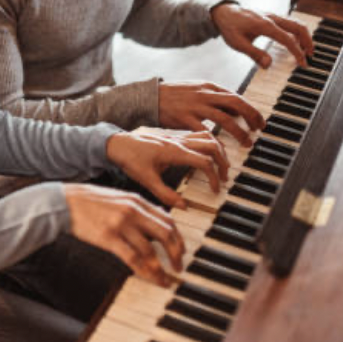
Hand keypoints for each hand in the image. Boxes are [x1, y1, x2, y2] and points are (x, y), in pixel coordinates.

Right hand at [65, 184, 183, 285]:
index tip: (181, 250)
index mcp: (137, 200)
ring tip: (165, 278)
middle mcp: (132, 211)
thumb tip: (156, 224)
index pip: (167, 220)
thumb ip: (137, 209)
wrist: (64, 202)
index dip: (178, 238)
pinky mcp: (108, 238)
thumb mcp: (118, 198)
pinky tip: (151, 278)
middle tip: (179, 267)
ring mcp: (121, 224)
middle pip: (165, 234)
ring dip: (161, 268)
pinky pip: (133, 258)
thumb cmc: (89, 201)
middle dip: (176, 253)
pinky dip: (146, 271)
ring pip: (150, 250)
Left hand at [106, 130, 228, 207]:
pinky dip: (210, 143)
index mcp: (175, 152)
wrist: (118, 144)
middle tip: (224, 178)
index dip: (214, 177)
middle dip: (223, 162)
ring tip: (221, 166)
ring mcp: (178, 137)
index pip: (205, 162)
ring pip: (209, 137)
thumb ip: (166, 194)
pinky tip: (208, 155)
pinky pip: (199, 135)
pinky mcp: (175, 137)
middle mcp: (179, 142)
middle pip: (213, 146)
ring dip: (219, 151)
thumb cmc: (130, 160)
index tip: (215, 190)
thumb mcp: (146, 180)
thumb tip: (184, 206)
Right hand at [159, 81, 263, 146]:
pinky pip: (205, 130)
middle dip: (251, 117)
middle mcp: (205, 95)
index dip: (251, 110)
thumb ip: (214, 98)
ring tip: (246, 143)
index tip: (259, 121)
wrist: (149, 97)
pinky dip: (216, 140)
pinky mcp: (185, 119)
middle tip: (258, 130)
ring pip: (225, 119)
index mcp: (208, 87)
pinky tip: (222, 148)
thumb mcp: (196, 89)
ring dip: (239, 132)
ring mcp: (195, 107)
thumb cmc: (173, 95)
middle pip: (236, 104)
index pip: (236, 97)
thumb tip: (234, 110)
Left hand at [211, 3, 313, 68]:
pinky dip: (297, 31)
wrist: (223, 12)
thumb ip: (254, 54)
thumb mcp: (238, 43)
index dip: (297, 52)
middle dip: (308, 41)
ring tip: (306, 49)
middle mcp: (272, 18)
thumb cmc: (229, 27)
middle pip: (298, 27)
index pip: (288, 39)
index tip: (303, 63)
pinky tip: (295, 41)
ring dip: (304, 35)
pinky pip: (289, 22)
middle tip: (311, 55)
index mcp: (265, 25)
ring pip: (296, 23)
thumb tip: (268, 65)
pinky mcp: (272, 16)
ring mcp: (273, 16)